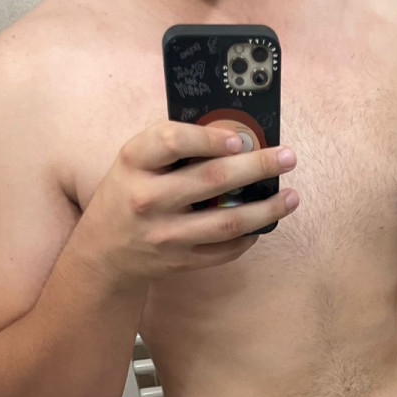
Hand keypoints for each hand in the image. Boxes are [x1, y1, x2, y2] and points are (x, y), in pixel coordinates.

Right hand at [76, 120, 298, 285]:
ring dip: (266, 210)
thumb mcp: (136, 161)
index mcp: (134, 163)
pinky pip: (225, 250)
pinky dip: (249, 237)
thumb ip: (174, 147)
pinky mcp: (180, 262)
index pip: (172, 141)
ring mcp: (166, 235)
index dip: (210, 138)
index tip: (241, 138)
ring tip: (292, 197)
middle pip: (212, 181)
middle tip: (288, 157)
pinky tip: (264, 224)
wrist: (105, 251)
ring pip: (227, 222)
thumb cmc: (128, 192)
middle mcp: (148, 199)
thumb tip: (234, 135)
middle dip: (257, 167)